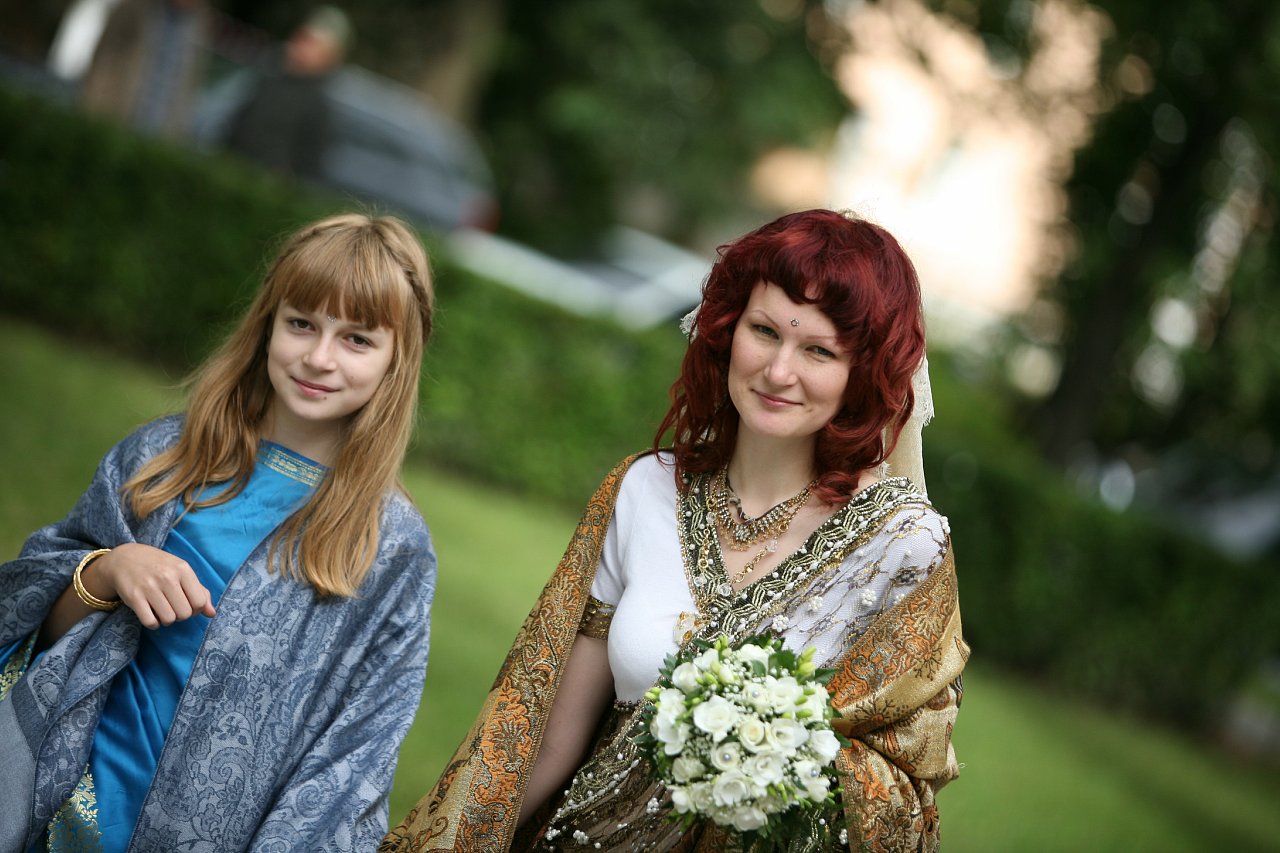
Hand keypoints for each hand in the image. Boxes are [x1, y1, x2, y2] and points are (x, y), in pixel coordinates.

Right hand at [89, 543, 216, 628]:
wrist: (125, 559)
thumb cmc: (159, 566)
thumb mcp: (181, 571)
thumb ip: (199, 591)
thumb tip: (212, 613)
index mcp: (183, 569)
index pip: (199, 602)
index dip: (196, 609)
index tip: (187, 605)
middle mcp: (167, 577)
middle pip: (185, 614)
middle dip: (181, 615)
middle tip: (173, 607)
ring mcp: (149, 587)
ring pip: (168, 619)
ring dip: (167, 620)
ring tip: (162, 610)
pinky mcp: (134, 597)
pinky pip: (150, 622)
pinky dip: (153, 623)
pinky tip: (151, 615)